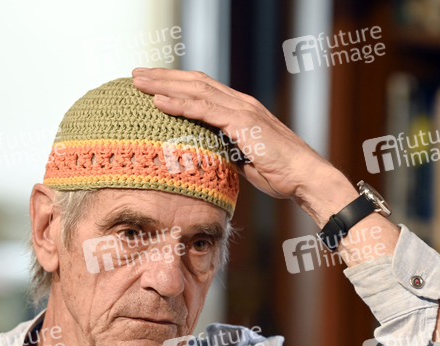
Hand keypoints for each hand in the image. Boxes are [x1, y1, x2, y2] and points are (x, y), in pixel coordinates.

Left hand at [131, 68, 356, 224]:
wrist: (304, 177)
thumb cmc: (277, 173)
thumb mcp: (243, 158)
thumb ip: (224, 150)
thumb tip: (203, 155)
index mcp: (239, 109)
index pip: (201, 89)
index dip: (175, 83)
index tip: (151, 83)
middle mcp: (239, 103)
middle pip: (194, 82)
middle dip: (163, 77)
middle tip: (135, 74)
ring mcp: (241, 110)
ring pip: (195, 90)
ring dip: (164, 85)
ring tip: (138, 82)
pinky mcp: (242, 123)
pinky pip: (204, 109)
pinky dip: (179, 104)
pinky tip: (158, 101)